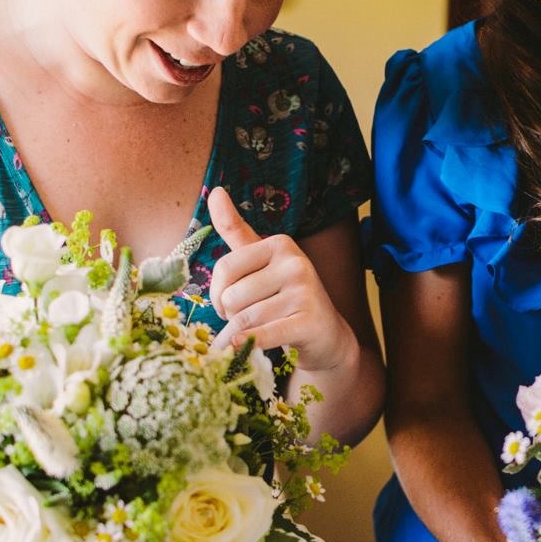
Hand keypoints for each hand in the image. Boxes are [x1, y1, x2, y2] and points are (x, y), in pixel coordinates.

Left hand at [205, 186, 356, 371]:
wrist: (325, 336)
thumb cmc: (284, 298)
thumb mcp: (261, 262)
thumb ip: (236, 231)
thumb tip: (215, 192)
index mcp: (280, 244)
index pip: (224, 268)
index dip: (217, 293)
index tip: (227, 304)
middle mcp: (295, 263)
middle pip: (231, 296)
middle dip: (229, 316)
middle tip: (244, 321)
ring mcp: (306, 292)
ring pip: (244, 319)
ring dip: (235, 336)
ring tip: (244, 339)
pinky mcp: (310, 321)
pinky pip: (263, 335)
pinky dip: (247, 345)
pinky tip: (243, 349)